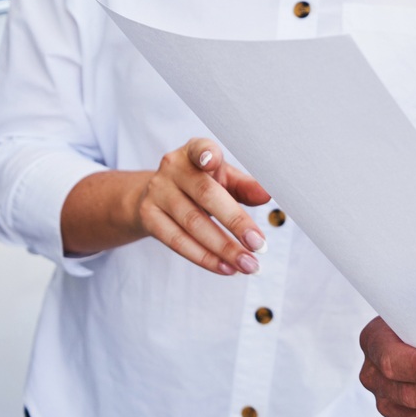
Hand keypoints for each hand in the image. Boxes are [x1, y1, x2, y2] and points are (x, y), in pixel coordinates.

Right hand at [135, 138, 272, 273]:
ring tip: (248, 264)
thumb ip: (245, 186)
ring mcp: (157, 192)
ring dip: (224, 248)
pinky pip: (178, 242)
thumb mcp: (223, 180)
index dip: (206, 153)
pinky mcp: (148, 217)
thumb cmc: (200, 185)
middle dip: (235, 222)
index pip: (199, 149)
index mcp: (193, 152)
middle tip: (259, 245)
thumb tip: (267, 195)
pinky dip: (204, 258)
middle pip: (205, 196)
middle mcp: (172, 168)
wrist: (157, 196)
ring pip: (193, 224)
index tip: (213, 160)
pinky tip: (226, 268)